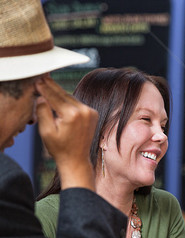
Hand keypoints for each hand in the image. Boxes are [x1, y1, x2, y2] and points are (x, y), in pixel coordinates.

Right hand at [35, 76, 97, 190]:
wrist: (76, 159)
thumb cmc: (59, 148)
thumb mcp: (46, 131)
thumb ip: (43, 112)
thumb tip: (42, 97)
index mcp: (72, 115)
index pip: (55, 97)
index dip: (45, 88)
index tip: (38, 81)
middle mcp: (85, 111)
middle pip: (64, 95)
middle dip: (52, 87)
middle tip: (43, 78)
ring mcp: (91, 112)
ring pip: (71, 98)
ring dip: (60, 93)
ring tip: (49, 84)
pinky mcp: (93, 114)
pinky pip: (78, 103)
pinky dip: (69, 100)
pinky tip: (60, 96)